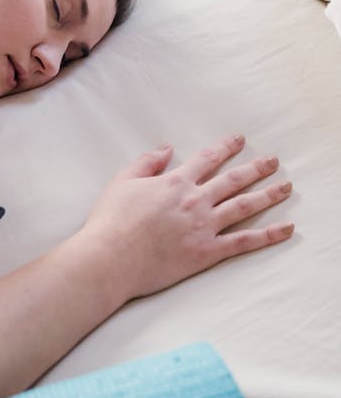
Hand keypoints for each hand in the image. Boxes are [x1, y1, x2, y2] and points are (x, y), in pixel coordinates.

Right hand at [83, 135, 292, 301]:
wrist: (110, 257)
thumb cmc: (112, 220)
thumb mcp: (123, 181)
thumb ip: (147, 163)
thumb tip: (167, 149)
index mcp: (176, 182)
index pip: (208, 159)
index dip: (226, 147)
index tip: (240, 140)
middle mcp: (195, 200)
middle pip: (234, 180)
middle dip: (256, 168)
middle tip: (273, 160)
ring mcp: (204, 226)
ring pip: (245, 206)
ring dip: (268, 195)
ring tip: (286, 187)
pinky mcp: (207, 252)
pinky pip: (244, 242)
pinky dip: (268, 235)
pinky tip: (286, 229)